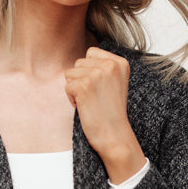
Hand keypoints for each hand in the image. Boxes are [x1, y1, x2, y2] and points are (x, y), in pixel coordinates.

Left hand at [64, 46, 145, 184]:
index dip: (90, 71)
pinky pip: (67, 86)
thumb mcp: (114, 82)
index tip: (101, 89)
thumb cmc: (111, 113)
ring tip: (90, 102)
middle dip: (81, 80)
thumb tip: (81, 59)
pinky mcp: (84, 85)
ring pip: (70, 73)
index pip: (91, 53)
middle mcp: (110, 64)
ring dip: (75, 89)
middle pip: (79, 62)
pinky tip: (85, 108)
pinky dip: (72, 99)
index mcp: (120, 62)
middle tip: (95, 98)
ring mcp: (97, 74)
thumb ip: (103, 67)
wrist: (115, 136)